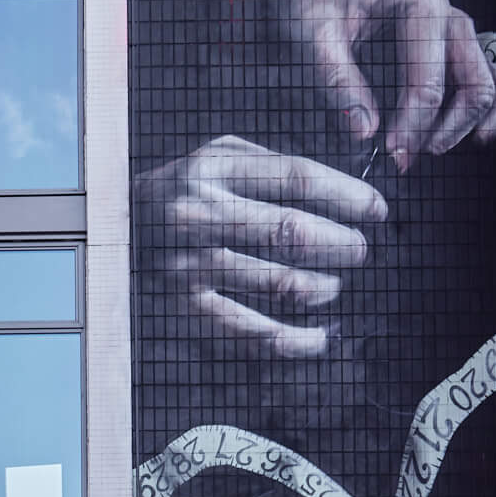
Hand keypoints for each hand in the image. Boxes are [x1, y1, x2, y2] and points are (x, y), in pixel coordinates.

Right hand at [135, 135, 385, 357]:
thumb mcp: (223, 156)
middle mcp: (198, 213)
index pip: (295, 178)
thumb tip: (347, 188)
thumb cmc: (189, 187)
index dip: (346, 195)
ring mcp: (190, 263)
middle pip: (291, 231)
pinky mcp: (186, 305)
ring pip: (278, 282)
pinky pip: (250, 331)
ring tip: (334, 285)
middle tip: (359, 251)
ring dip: (322, 287)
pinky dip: (293, 340)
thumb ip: (275, 165)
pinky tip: (318, 337)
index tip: (377, 209)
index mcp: (213, 168)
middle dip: (341, 245)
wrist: (118, 224)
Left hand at [288, 0, 495, 172]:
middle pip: (472, 83)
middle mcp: (449, 15)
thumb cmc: (322, 6)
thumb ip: (338, 80)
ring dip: (470, 124)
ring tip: (431, 147)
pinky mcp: (462, 49)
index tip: (393, 150)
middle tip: (408, 156)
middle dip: (445, 128)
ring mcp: (461, 32)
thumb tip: (365, 131)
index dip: (414, 122)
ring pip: (490, 86)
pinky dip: (493, 112)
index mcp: (419, 2)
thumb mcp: (316, 35)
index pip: (429, 78)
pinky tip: (472, 136)